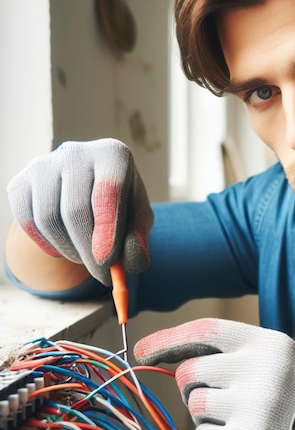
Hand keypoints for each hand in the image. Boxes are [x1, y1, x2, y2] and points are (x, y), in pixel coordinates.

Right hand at [6, 139, 153, 285]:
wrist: (85, 191)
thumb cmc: (120, 205)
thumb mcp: (138, 219)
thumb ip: (139, 238)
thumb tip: (132, 264)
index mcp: (112, 155)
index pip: (108, 191)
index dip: (107, 228)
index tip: (107, 261)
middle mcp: (76, 153)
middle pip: (75, 210)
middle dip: (89, 251)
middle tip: (103, 276)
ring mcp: (43, 165)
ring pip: (48, 219)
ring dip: (70, 250)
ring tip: (88, 259)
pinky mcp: (21, 182)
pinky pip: (28, 222)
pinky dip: (48, 245)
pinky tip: (66, 248)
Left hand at [134, 318, 294, 429]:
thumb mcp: (280, 361)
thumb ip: (235, 355)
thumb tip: (173, 360)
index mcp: (269, 343)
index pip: (207, 329)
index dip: (170, 339)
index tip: (141, 351)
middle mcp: (261, 369)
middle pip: (190, 373)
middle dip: (194, 387)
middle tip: (222, 400)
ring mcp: (255, 406)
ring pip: (194, 406)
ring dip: (207, 417)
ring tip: (241, 421)